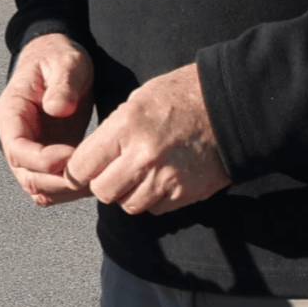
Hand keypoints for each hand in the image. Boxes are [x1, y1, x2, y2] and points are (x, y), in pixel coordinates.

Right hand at [0, 33, 93, 206]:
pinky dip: (69, 190)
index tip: (72, 155)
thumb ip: (62, 84)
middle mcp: (15, 137)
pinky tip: (92, 178)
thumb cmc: (59, 56)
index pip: (17, 150)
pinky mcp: (46, 158)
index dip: (43, 161)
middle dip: (58, 182)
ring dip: (66, 190)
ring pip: (39, 188)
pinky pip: (51, 186)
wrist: (58, 58)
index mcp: (12, 113)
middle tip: (91, 174)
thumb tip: (57, 109)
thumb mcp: (66, 62)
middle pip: (27, 176)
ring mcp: (30, 151)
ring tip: (95, 177)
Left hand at [60, 62, 229, 214]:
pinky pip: (155, 209)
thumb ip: (111, 134)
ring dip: (129, 193)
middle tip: (114, 170)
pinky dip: (153, 198)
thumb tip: (88, 163)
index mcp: (126, 128)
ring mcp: (166, 178)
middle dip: (103, 183)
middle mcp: (144, 157)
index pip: (82, 167)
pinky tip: (161, 177)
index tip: (82, 169)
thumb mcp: (135, 102)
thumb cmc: (179, 97)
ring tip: (140, 173)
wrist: (230, 106)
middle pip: (103, 192)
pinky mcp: (185, 194)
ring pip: (128, 205)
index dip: (77, 171)